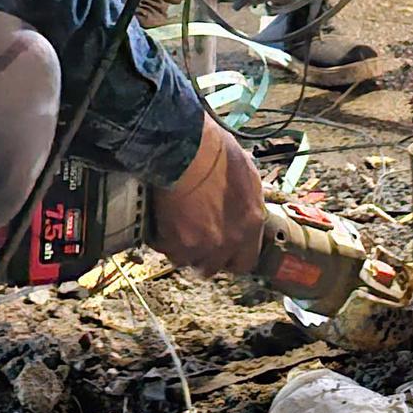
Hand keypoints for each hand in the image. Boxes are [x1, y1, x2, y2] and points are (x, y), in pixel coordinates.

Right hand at [148, 113, 263, 274]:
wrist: (184, 146)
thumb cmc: (214, 151)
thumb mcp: (246, 173)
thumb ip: (246, 202)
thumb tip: (241, 209)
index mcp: (251, 222)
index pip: (245, 261)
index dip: (230, 256)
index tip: (220, 249)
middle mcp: (230, 239)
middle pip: (213, 266)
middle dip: (203, 255)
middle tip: (192, 238)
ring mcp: (202, 244)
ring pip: (187, 260)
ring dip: (181, 248)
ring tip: (174, 225)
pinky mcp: (176, 242)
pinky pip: (166, 250)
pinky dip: (162, 239)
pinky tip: (161, 220)